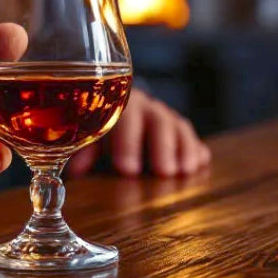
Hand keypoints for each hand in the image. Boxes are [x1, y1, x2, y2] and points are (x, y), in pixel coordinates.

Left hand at [67, 88, 210, 177]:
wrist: (114, 108)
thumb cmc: (98, 127)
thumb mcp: (89, 136)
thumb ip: (84, 149)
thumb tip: (75, 170)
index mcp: (118, 105)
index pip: (123, 118)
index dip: (127, 143)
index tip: (127, 169)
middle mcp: (144, 107)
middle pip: (156, 120)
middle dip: (161, 146)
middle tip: (164, 172)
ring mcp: (164, 116)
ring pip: (178, 125)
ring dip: (184, 147)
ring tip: (186, 171)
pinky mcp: (179, 129)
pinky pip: (190, 135)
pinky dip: (196, 148)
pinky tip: (202, 162)